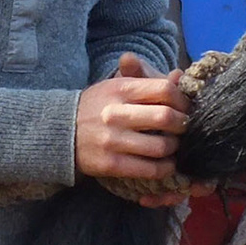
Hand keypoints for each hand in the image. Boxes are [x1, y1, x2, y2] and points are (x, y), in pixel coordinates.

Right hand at [76, 53, 194, 205]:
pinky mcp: (110, 164)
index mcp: (120, 89)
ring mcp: (113, 140)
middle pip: (166, 117)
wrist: (59, 132)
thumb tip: (179, 76)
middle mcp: (116, 113)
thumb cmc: (96, 106)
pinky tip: (165, 164)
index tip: (185, 107)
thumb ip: (147, 81)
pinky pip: (149, 169)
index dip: (182, 100)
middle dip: (183, 125)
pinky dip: (164, 168)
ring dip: (175, 148)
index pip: (164, 90)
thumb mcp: (116, 86)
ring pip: (161, 146)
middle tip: (185, 128)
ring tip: (173, 147)